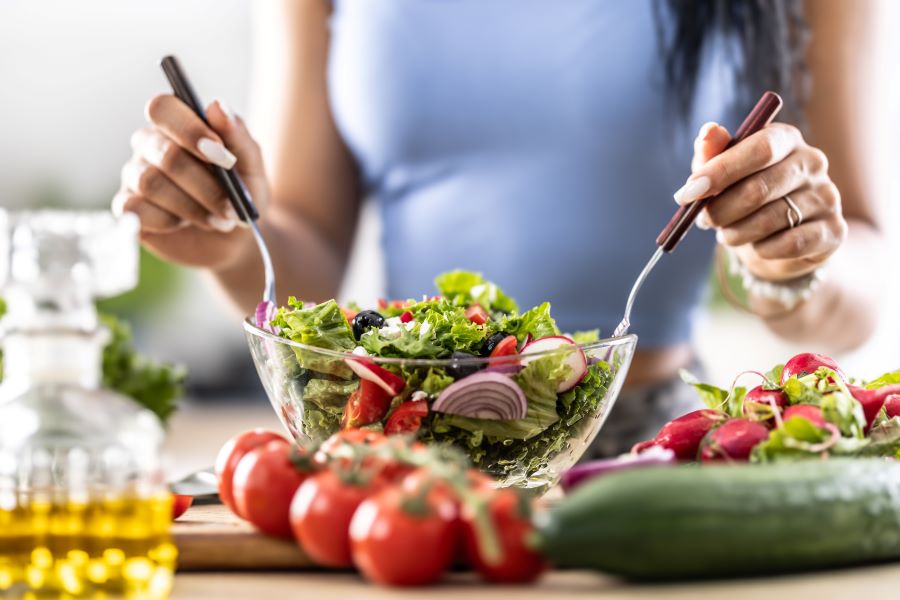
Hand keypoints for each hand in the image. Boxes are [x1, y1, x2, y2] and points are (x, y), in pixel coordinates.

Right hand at [113, 96, 269, 268]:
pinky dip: (167, 221)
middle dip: (205, 185)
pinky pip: (134, 210)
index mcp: (178, 125)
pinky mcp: (127, 207)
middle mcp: (150, 145)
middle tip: (232, 207)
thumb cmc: (242, 195)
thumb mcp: (252, 167)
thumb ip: (238, 137)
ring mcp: (134, 175)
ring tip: (219, 220)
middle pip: (165, 154)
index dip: (190, 130)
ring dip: (192, 207)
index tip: (224, 157)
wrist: (238, 238)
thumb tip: (217, 106)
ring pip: (151, 183)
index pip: (163, 108)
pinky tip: (184, 224)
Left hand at [675, 121, 846, 281]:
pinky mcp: (834, 230)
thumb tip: (708, 132)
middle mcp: (813, 162)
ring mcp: (827, 195)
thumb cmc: (744, 194)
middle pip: (759, 188)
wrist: (781, 236)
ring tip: (726, 234)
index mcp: (786, 139)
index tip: (688, 192)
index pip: (760, 148)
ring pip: (769, 220)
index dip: (721, 171)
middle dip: (720, 210)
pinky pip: (789, 244)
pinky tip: (757, 245)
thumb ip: (712, 153)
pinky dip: (762, 249)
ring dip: (735, 233)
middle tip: (703, 220)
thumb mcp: (722, 172)